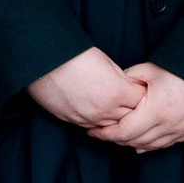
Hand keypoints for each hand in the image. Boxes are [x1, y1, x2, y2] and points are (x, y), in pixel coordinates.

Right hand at [27, 48, 150, 132]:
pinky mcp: (71, 120)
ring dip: (114, 118)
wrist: (41, 59)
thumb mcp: (106, 62)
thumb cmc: (73, 54)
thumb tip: (128, 86)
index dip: (141, 92)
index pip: (141, 100)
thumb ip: (121, 79)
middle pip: (130, 117)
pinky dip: (97, 121)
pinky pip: (91, 127)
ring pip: (111, 127)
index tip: (140, 87)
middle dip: (132, 108)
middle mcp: (104, 110)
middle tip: (130, 99)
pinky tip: (96, 111)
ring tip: (112, 106)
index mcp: (117, 93)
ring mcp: (87, 118)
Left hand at [97, 64, 183, 153]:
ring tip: (118, 138)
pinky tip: (143, 144)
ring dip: (133, 144)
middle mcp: (169, 126)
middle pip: (135, 142)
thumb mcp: (151, 69)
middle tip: (101, 134)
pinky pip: (167, 144)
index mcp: (156, 112)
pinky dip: (152, 145)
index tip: (93, 131)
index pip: (123, 132)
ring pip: (151, 146)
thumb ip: (129, 79)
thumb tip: (116, 86)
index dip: (105, 134)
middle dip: (115, 140)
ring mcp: (182, 131)